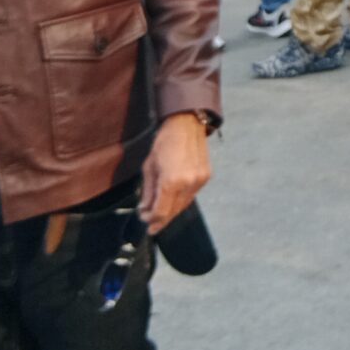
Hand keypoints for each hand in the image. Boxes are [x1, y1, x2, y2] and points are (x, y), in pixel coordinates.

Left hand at [139, 112, 209, 234]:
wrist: (186, 125)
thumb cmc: (164, 143)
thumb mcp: (149, 167)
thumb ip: (148, 192)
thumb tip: (145, 209)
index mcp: (171, 182)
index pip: (161, 211)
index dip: (151, 219)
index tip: (144, 219)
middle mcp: (188, 184)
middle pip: (173, 212)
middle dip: (161, 219)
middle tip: (151, 224)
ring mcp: (199, 182)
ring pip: (184, 206)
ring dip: (171, 212)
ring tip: (161, 215)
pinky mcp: (205, 177)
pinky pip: (191, 196)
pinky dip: (181, 201)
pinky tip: (173, 201)